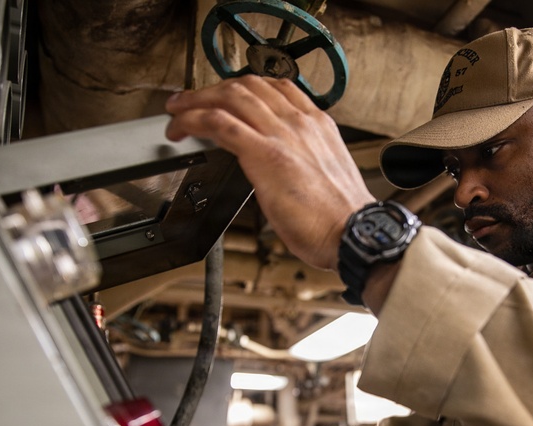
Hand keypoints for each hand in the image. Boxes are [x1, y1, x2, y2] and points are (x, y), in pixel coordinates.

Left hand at [164, 75, 376, 271]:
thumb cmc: (342, 218)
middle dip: (213, 89)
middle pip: (247, 85)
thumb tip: (284, 169)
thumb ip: (305, 161)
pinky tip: (181, 129)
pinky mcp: (264, 155)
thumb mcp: (328, 174)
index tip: (228, 97)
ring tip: (178, 111)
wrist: (354, 233)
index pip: (276, 87)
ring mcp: (282, 135)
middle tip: (191, 101)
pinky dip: (193, 120)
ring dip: (196, 100)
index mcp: (318, 125)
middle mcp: (300, 122)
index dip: (244, 87)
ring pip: (229, 97)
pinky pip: (219, 123)